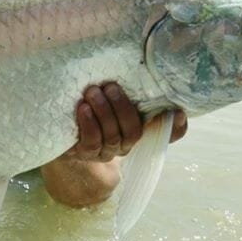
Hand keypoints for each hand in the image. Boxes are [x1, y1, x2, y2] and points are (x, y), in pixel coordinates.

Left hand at [68, 82, 187, 162]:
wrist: (63, 134)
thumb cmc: (92, 112)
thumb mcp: (110, 102)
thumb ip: (129, 94)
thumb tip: (157, 87)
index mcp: (136, 131)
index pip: (164, 134)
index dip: (175, 128)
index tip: (178, 112)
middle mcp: (125, 145)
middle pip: (133, 131)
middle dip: (121, 107)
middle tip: (109, 86)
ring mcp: (105, 152)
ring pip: (112, 136)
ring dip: (103, 111)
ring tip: (93, 92)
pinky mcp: (85, 154)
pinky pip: (91, 142)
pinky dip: (88, 123)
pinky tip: (83, 108)